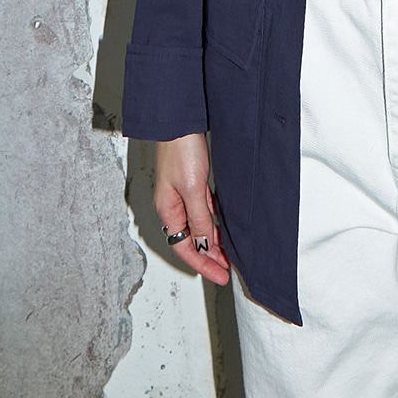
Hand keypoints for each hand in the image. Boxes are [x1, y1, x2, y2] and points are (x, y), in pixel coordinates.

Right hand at [154, 133, 230, 285]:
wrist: (180, 121)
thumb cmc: (180, 150)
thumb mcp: (192, 188)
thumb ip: (199, 217)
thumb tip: (204, 245)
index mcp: (168, 210)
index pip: (185, 247)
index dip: (203, 264)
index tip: (220, 275)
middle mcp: (173, 205)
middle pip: (192, 239)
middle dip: (209, 256)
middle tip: (227, 269)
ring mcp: (182, 194)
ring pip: (199, 225)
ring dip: (213, 240)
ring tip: (228, 253)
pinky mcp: (192, 182)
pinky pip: (203, 209)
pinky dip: (213, 220)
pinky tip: (223, 225)